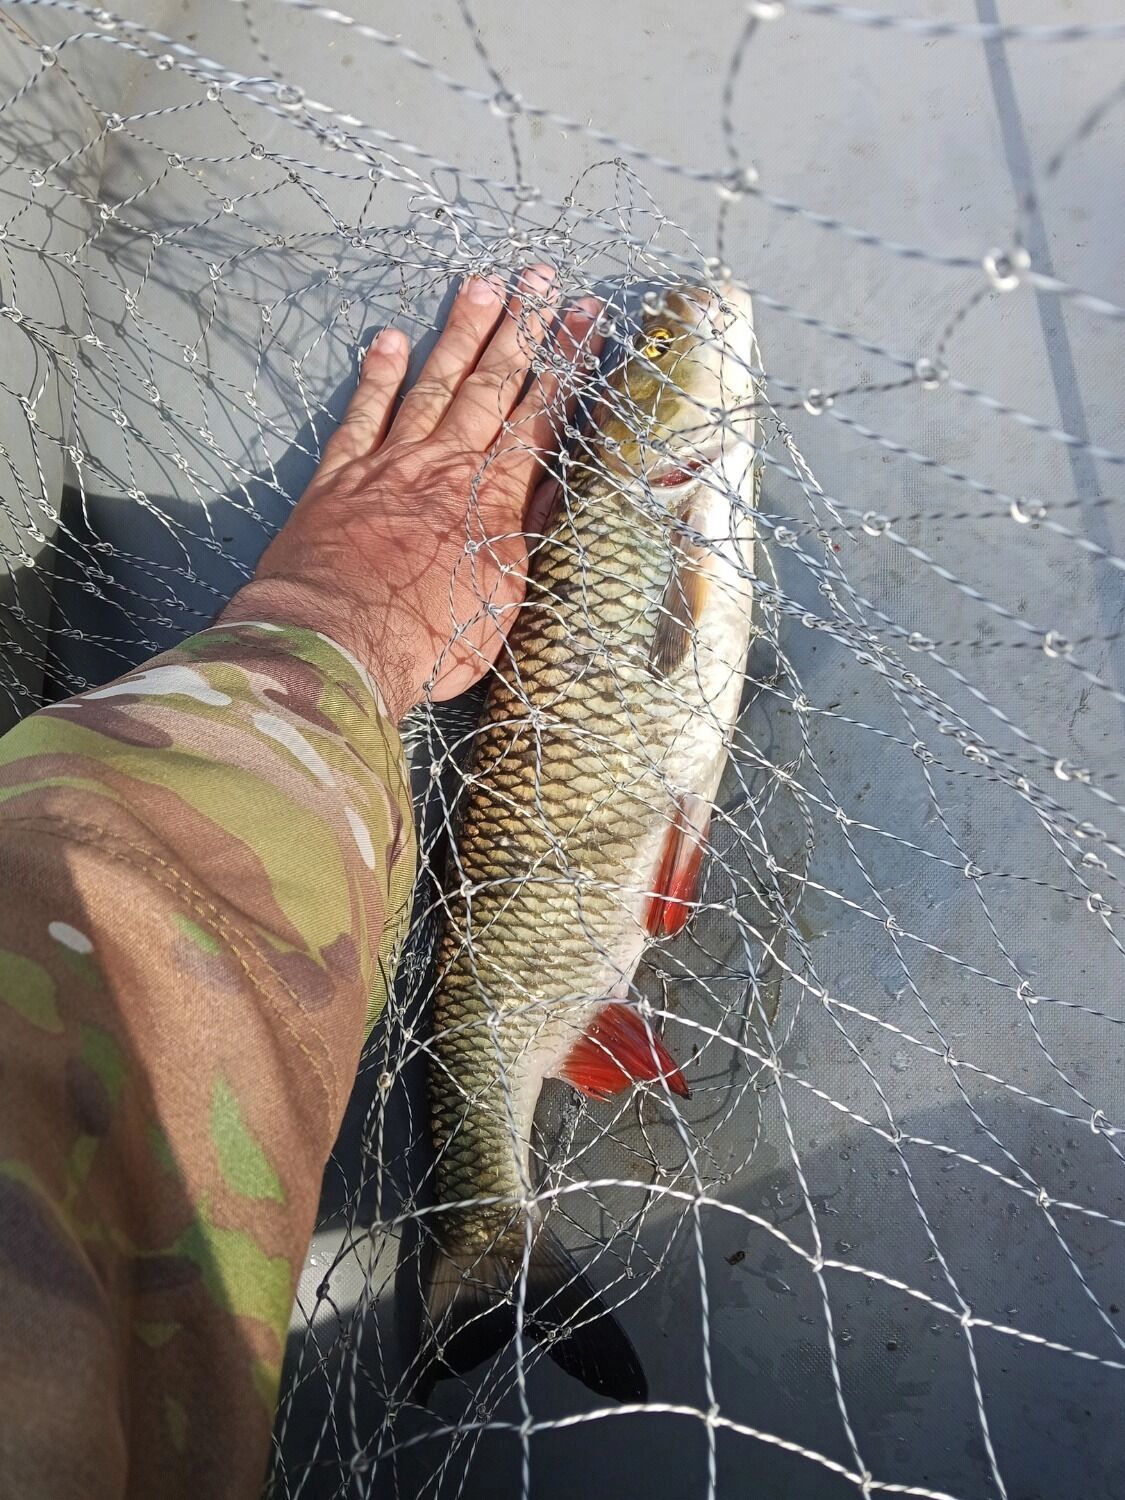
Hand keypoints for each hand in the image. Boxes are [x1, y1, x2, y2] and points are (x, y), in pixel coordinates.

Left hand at [220, 266, 603, 719]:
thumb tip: (545, 489)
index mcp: (492, 498)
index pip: (539, 416)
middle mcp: (444, 466)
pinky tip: (391, 340)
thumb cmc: (429, 640)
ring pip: (432, 385)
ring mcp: (389, 464)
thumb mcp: (502, 601)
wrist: (335, 643)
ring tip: (481, 286)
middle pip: (490, 385)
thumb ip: (522, 537)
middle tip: (540, 278)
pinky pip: (362, 414)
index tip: (585, 317)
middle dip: (521, 329)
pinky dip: (378, 376)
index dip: (566, 364)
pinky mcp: (338, 477)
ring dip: (459, 334)